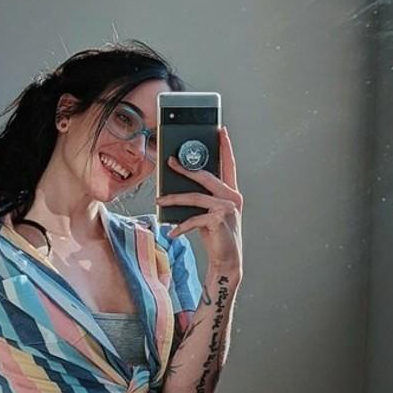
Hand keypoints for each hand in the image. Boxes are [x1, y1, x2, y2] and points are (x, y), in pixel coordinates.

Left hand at [156, 126, 242, 273]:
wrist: (226, 261)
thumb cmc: (216, 236)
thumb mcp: (209, 214)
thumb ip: (201, 198)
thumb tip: (178, 186)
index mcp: (232, 193)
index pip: (229, 165)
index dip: (225, 147)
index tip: (220, 130)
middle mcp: (232, 198)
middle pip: (206, 177)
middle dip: (186, 168)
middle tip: (169, 161)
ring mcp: (227, 208)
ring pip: (195, 197)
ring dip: (173, 199)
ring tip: (159, 202)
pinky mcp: (219, 220)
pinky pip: (194, 218)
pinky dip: (181, 226)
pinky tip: (172, 232)